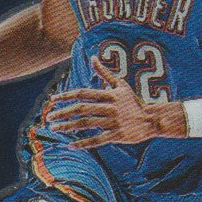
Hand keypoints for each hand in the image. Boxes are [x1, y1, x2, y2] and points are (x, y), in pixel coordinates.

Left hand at [47, 56, 186, 147]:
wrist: (152, 119)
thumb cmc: (134, 101)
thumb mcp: (121, 84)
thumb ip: (104, 72)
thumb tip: (92, 57)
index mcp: (109, 95)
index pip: (83, 93)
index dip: (67, 96)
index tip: (53, 100)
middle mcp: (110, 107)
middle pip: (82, 109)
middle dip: (63, 112)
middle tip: (49, 117)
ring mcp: (113, 122)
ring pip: (87, 124)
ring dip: (68, 126)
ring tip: (54, 128)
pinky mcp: (117, 135)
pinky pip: (97, 140)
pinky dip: (83, 143)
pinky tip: (70, 144)